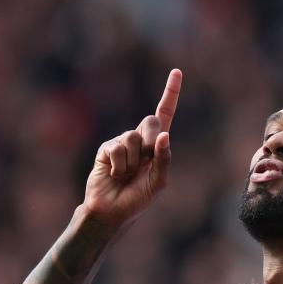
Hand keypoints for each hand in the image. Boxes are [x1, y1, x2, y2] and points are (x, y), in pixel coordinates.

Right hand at [82, 68, 181, 229]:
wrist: (112, 211)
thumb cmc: (137, 200)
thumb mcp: (158, 182)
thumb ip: (164, 159)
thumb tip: (165, 134)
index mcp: (155, 146)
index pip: (165, 115)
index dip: (170, 94)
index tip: (177, 72)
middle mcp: (138, 140)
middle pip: (151, 121)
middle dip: (151, 142)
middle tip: (143, 165)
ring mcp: (121, 142)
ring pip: (133, 137)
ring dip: (133, 162)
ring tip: (126, 175)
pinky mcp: (105, 148)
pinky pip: (117, 148)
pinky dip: (119, 166)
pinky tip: (114, 175)